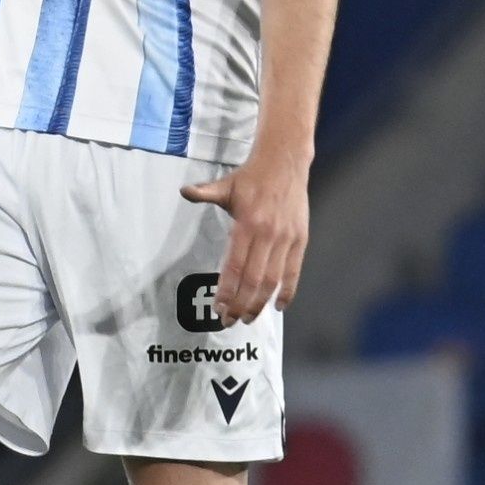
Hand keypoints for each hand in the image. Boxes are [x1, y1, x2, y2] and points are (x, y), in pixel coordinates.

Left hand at [181, 148, 310, 324]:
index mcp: (247, 223)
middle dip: (240, 305)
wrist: (285, 162)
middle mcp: (268, 234)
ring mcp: (286, 238)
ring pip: (273, 280)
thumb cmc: (251, 177)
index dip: (227, 291)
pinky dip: (288, 291)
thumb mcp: (226, 185)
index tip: (218, 308)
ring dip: (260, 303)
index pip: (235, 266)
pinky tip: (279, 306)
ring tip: (248, 318)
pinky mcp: (301, 239)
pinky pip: (294, 271)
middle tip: (229, 321)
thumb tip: (184, 191)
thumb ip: (205, 193)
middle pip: (253, 280)